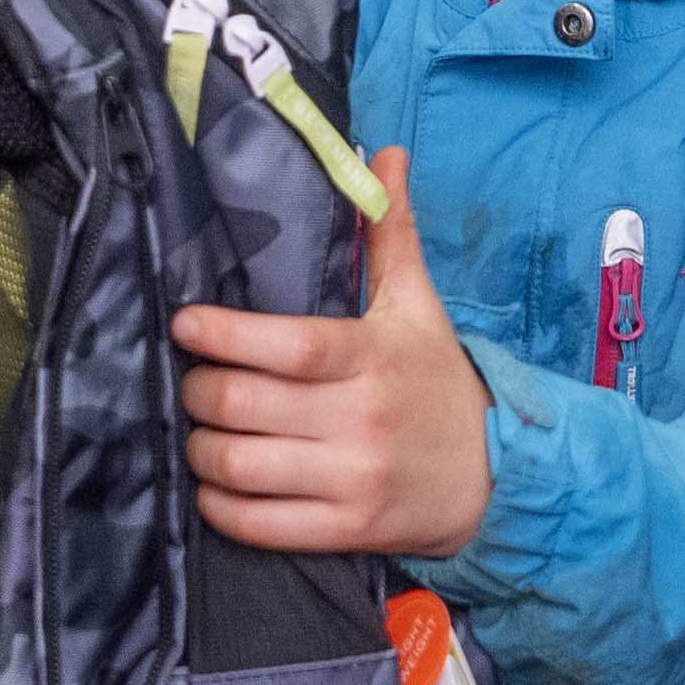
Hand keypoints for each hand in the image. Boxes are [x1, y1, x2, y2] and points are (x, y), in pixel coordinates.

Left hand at [168, 150, 490, 556]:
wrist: (498, 475)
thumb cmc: (439, 381)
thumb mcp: (419, 305)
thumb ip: (390, 232)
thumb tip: (383, 155)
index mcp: (372, 356)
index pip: (286, 344)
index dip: (223, 333)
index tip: (185, 322)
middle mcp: (361, 419)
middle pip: (245, 404)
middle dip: (198, 391)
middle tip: (192, 379)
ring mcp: (354, 479)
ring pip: (241, 466)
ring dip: (201, 448)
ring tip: (200, 430)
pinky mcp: (348, 530)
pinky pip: (260, 525)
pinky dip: (220, 506)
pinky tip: (213, 485)